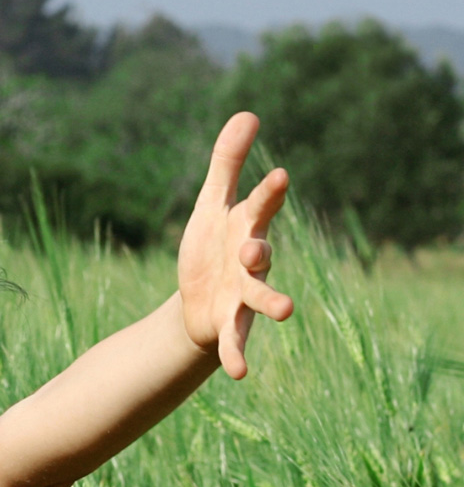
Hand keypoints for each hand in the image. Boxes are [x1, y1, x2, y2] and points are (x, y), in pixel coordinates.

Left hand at [177, 113, 293, 379]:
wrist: (197, 299)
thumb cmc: (210, 247)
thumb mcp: (211, 204)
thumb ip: (227, 163)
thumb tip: (248, 113)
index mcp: (245, 228)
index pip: (258, 207)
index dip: (268, 193)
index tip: (279, 175)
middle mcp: (250, 262)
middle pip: (261, 254)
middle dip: (260, 251)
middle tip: (255, 248)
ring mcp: (243, 295)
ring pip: (261, 298)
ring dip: (272, 302)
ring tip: (288, 310)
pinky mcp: (230, 324)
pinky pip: (237, 341)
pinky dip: (238, 356)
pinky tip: (240, 373)